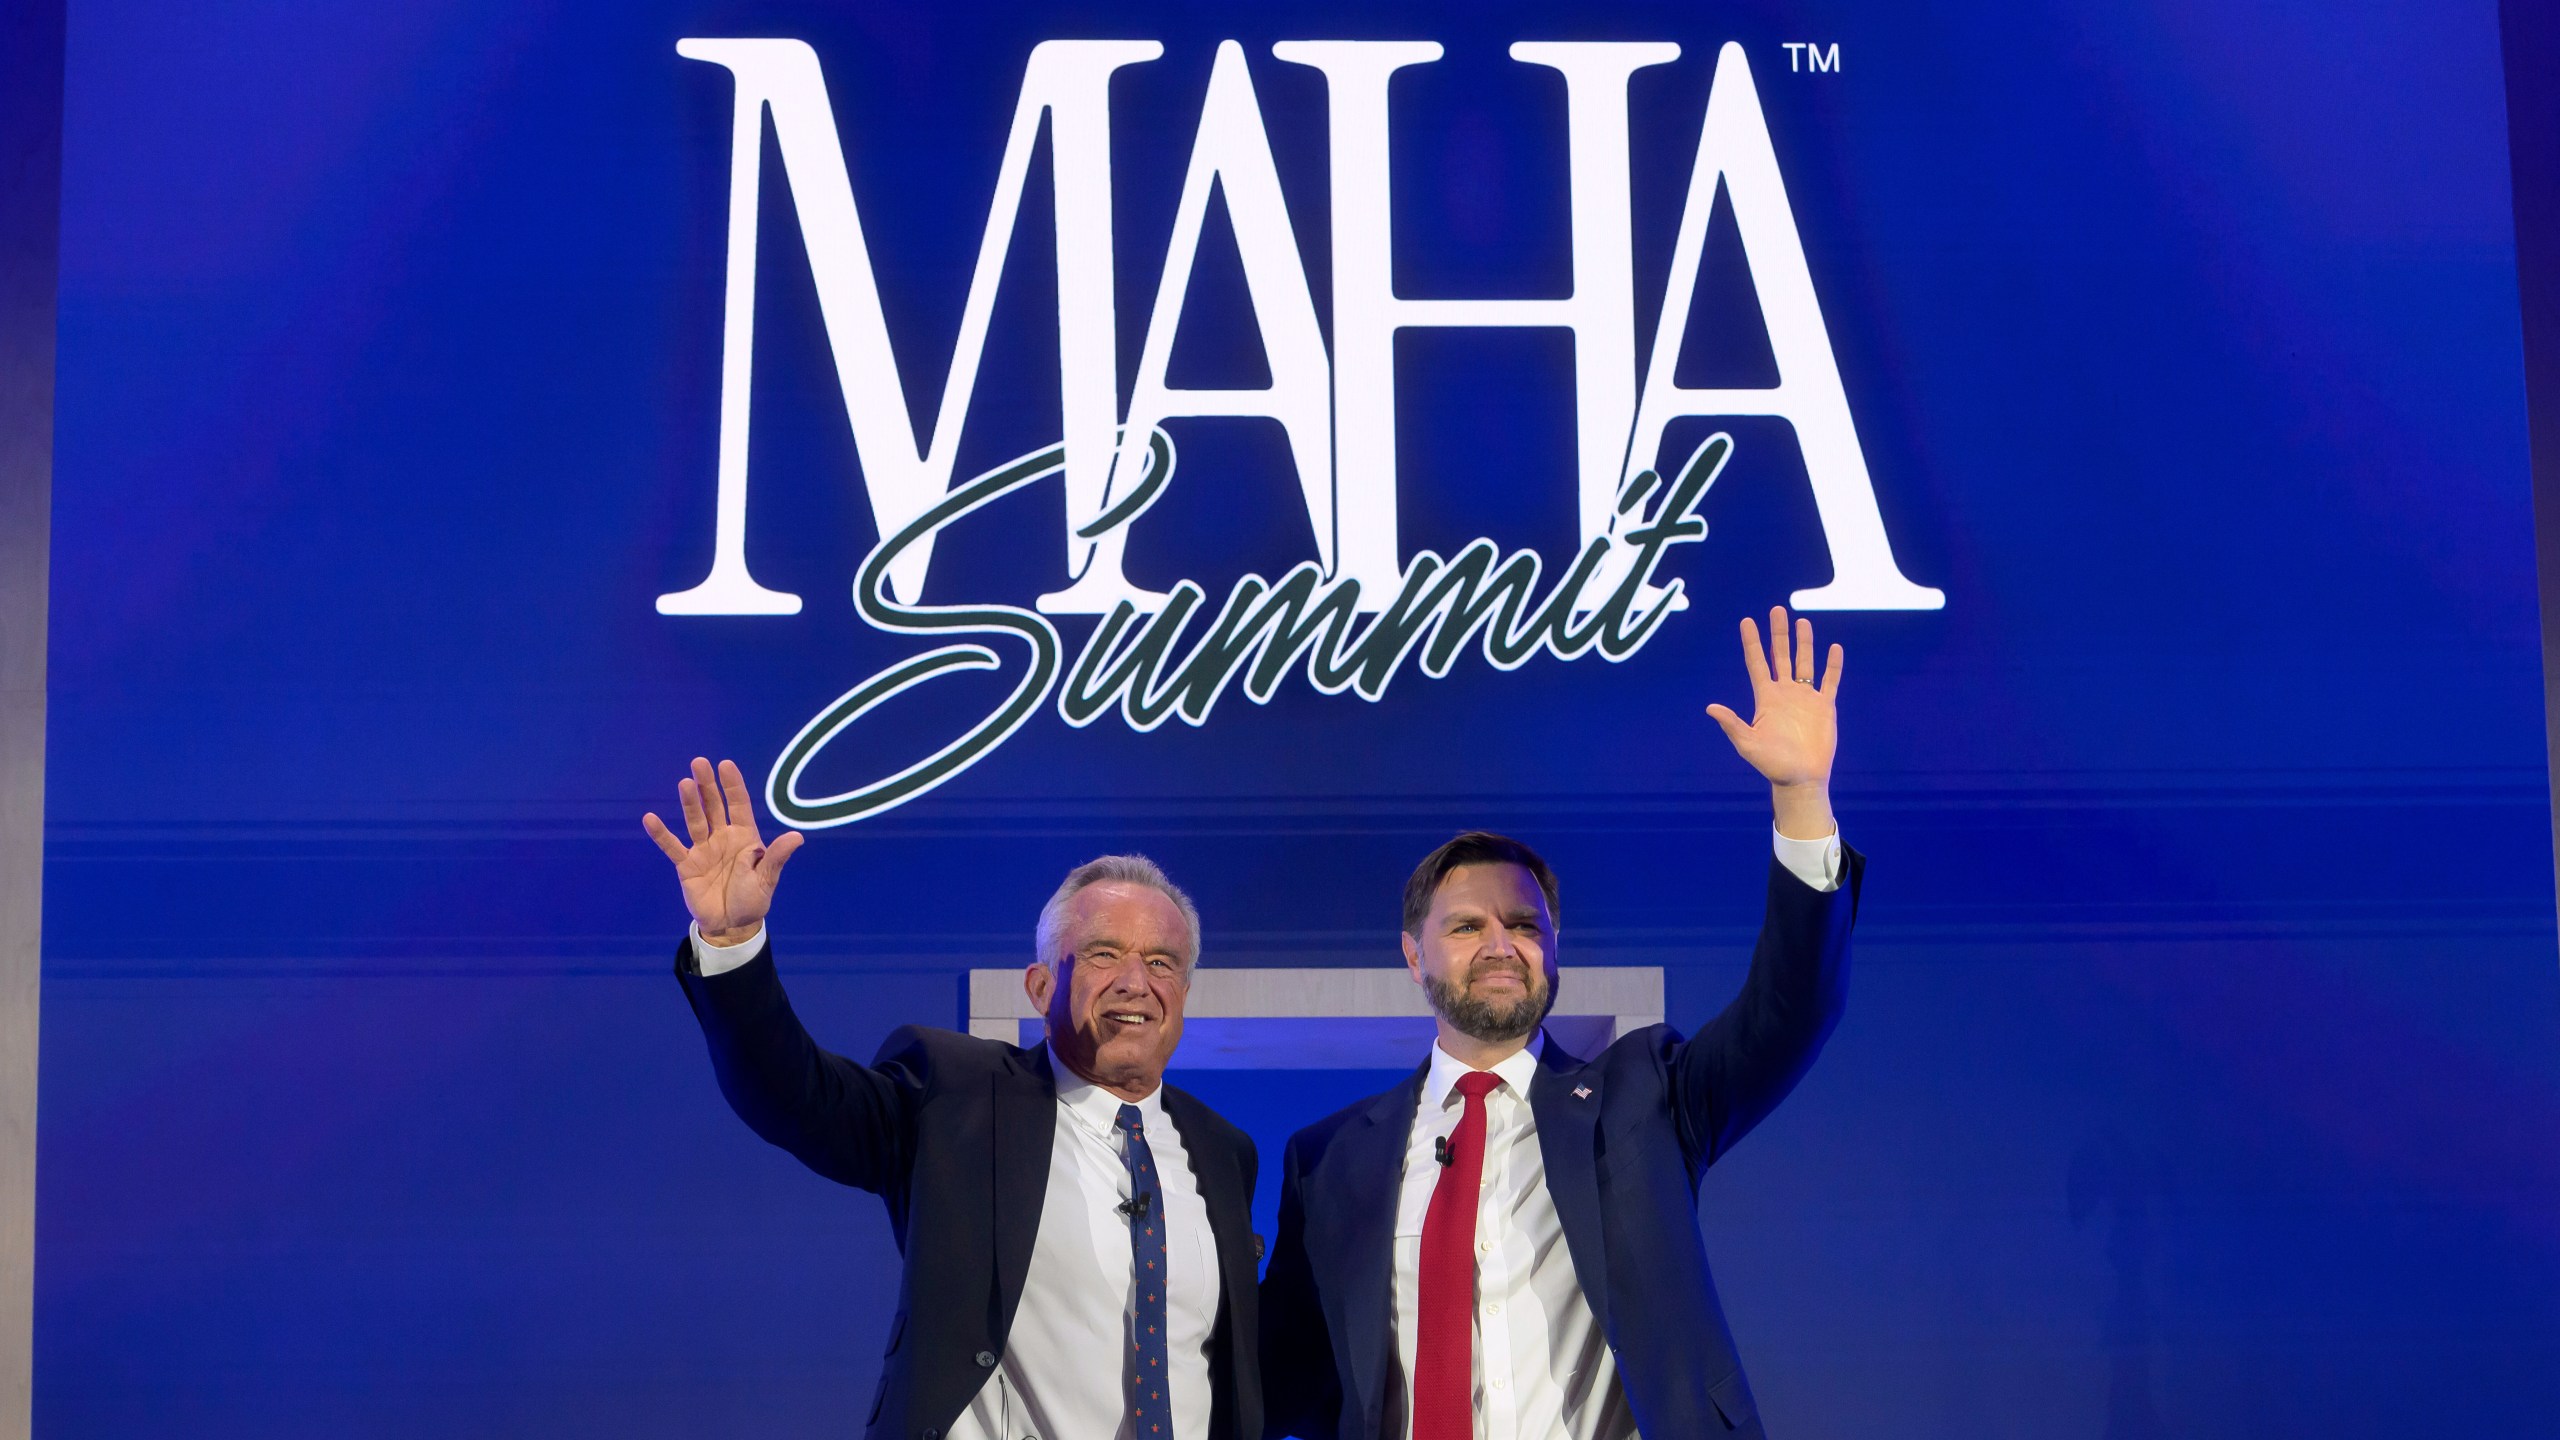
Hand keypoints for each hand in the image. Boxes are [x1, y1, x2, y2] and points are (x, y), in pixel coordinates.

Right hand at [643, 757, 805, 945]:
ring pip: (695, 821)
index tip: (726, 765)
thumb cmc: (753, 899)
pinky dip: (661, 834)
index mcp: (745, 837)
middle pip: (713, 806)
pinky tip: (650, 818)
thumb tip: (797, 837)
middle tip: (699, 762)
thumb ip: (776, 857)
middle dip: (707, 785)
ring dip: (689, 803)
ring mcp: (703, 849)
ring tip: (684, 784)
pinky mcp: (686, 864)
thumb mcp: (767, 879)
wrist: (731, 925)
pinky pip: (672, 847)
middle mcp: (722, 837)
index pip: (738, 805)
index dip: (732, 785)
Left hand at [1705, 607, 1841, 838]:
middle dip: (1779, 633)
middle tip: (1777, 610)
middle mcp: (1784, 693)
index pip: (1757, 663)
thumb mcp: (1747, 743)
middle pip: (1780, 656)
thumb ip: (1732, 724)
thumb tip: (1710, 707)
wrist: (1800, 779)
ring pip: (1804, 663)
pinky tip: (1834, 648)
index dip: (1752, 642)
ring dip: (1804, 643)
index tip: (1746, 621)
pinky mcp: (1824, 707)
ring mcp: (1805, 698)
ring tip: (1802, 622)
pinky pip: (1830, 681)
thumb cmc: (1771, 764)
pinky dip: (1833, 666)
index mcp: (1765, 698)